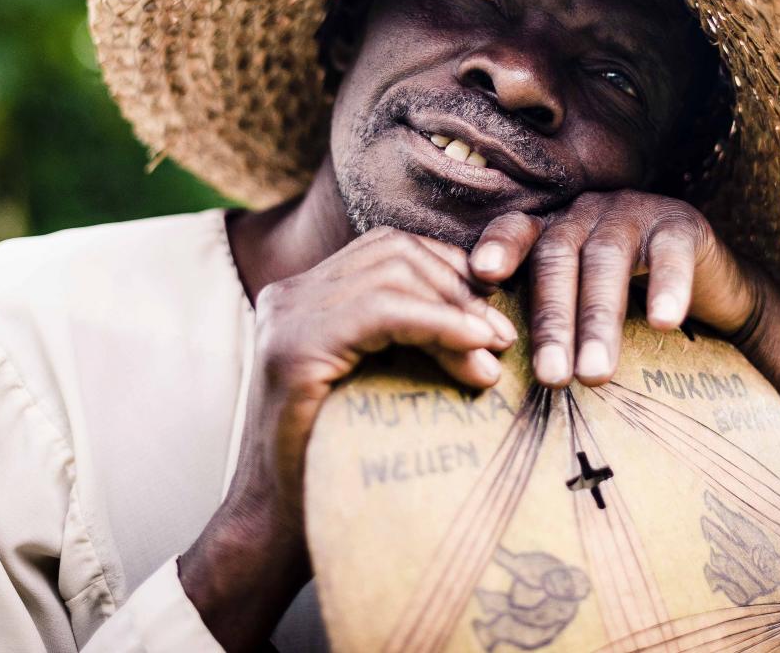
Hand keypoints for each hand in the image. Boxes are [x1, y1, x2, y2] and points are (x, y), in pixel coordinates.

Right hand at [179, 226, 514, 649]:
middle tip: (503, 336)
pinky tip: (472, 349)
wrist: (277, 530)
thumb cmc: (340, 464)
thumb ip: (411, 340)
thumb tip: (492, 316)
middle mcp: (288, 295)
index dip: (450, 272)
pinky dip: (437, 324)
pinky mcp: (294, 348)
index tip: (493, 318)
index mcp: (305, 296)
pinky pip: (382, 310)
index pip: (390, 249)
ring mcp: (284, 317)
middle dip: (458, 287)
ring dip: (455, 308)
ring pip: (391, 273)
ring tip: (492, 350)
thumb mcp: (382, 382)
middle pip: (393, 250)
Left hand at [468, 190, 762, 386]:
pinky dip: (667, 287)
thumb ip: (545, 323)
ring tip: (595, 373)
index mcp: (552, 231)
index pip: (518, 231)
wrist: (709, 289)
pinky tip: (664, 323)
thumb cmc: (630, 303)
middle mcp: (585, 215)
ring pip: (607, 261)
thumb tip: (494, 375)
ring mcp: (632, 214)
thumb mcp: (581, 307)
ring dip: (598, 320)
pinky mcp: (680, 225)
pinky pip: (670, 254)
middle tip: (551, 376)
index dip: (500, 247)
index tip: (483, 273)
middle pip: (557, 259)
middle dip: (552, 320)